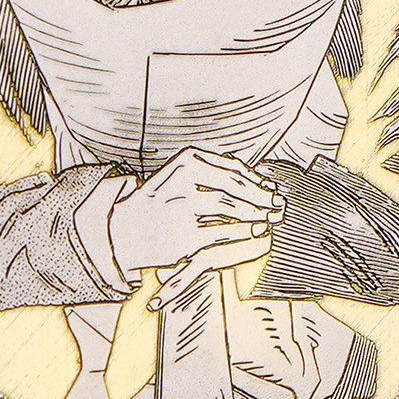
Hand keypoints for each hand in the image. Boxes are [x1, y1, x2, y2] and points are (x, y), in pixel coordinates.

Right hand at [108, 147, 281, 280]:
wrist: (120, 232)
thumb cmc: (158, 203)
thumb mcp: (181, 176)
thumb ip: (216, 173)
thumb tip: (261, 179)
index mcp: (184, 160)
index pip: (230, 168)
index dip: (255, 179)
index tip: (271, 187)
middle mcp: (181, 180)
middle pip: (233, 186)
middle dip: (260, 196)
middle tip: (278, 205)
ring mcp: (180, 209)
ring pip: (229, 208)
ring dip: (255, 213)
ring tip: (269, 218)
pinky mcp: (183, 238)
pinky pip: (222, 235)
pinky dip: (243, 234)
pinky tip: (256, 234)